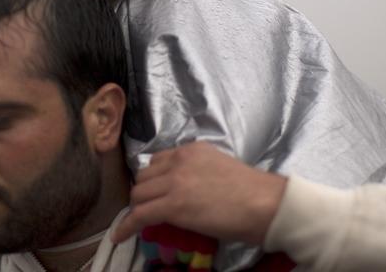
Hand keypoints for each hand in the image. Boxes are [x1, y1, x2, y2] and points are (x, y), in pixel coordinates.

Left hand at [113, 141, 286, 244]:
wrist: (265, 203)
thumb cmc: (252, 191)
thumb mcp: (220, 167)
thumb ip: (199, 171)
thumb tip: (188, 188)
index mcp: (191, 150)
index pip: (158, 160)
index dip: (153, 178)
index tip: (155, 190)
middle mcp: (178, 161)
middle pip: (144, 177)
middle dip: (144, 193)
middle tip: (149, 207)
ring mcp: (174, 181)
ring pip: (138, 195)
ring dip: (138, 208)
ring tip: (139, 221)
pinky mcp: (173, 205)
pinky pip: (139, 215)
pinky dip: (127, 226)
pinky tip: (120, 236)